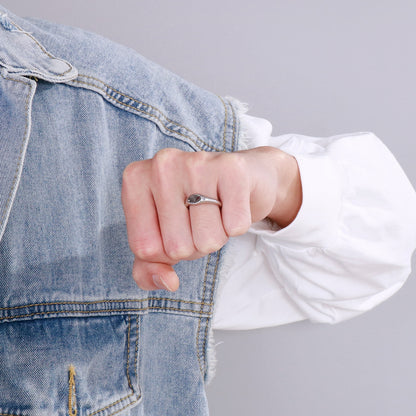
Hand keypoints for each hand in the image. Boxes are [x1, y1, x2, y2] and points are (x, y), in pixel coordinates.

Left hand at [121, 146, 301, 290]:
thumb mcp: (162, 235)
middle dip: (194, 244)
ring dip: (217, 236)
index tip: (176, 226)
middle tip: (201, 218)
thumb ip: (149, 267)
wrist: (240, 178)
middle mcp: (161, 164)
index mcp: (135, 179)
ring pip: (207, 240)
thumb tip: (168, 282)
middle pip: (176, 247)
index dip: (165, 252)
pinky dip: (237, 225)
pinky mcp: (232, 168)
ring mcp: (196, 162)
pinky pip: (235, 227)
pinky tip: (232, 204)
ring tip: (217, 211)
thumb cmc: (195, 207)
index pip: (145, 249)